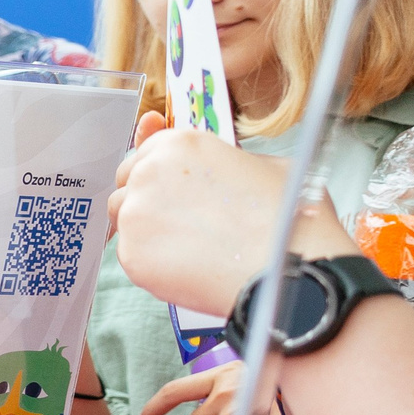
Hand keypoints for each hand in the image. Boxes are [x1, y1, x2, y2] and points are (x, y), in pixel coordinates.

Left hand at [111, 126, 357, 314]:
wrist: (291, 270)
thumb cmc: (287, 219)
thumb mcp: (266, 166)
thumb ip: (226, 162)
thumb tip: (217, 172)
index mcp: (181, 144)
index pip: (146, 150)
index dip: (156, 169)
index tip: (163, 183)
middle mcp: (150, 173)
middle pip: (127, 181)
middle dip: (145, 196)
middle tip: (178, 217)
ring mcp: (136, 213)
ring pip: (123, 217)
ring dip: (144, 227)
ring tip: (186, 243)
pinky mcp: (131, 254)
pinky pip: (129, 254)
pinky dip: (150, 260)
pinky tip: (186, 265)